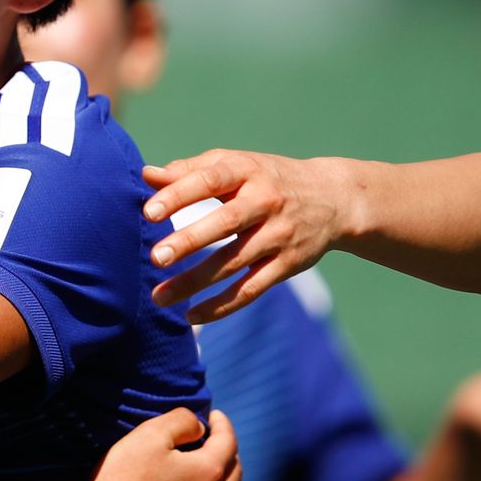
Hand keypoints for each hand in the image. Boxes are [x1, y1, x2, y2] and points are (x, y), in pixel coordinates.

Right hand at [83, 408, 244, 480]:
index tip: (214, 417)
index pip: (228, 441)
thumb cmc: (121, 480)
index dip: (222, 424)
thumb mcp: (147, 435)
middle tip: (212, 447)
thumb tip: (201, 427)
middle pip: (235, 473)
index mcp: (207, 471)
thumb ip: (181, 422)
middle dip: (227, 454)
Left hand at [141, 150, 355, 322]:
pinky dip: (223, 305)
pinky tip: (192, 315)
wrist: (333, 198)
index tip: (148, 212)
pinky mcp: (287, 265)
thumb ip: (190, 171)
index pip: (211, 180)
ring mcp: (278, 235)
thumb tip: (146, 175)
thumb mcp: (236, 165)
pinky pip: (252, 288)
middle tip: (155, 258)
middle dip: (190, 241)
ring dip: (196, 281)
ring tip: (159, 297)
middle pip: (225, 223)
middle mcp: (265, 202)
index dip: (180, 195)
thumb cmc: (267, 178)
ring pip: (234, 262)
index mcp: (247, 171)